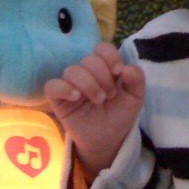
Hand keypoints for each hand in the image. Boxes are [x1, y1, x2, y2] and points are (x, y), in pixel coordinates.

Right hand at [45, 43, 144, 179]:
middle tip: (109, 95)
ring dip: (88, 84)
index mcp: (105, 68)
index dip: (110, 57)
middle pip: (89, 59)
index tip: (118, 73)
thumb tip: (127, 68)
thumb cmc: (118, 116)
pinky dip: (64, 88)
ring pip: (72, 70)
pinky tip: (76, 97)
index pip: (102, 48)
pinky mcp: (57, 98)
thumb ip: (136, 81)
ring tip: (98, 100)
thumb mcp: (134, 99)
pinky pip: (52, 86)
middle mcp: (87, 72)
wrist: (107, 140)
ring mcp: (71, 84)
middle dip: (103, 76)